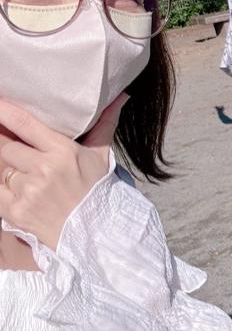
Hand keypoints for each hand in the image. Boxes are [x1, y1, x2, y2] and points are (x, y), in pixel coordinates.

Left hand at [0, 95, 127, 248]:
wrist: (98, 233)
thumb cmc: (99, 191)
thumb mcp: (101, 156)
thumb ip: (104, 125)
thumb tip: (120, 97)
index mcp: (63, 152)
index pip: (23, 124)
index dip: (2, 111)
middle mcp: (43, 169)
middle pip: (4, 146)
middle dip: (4, 144)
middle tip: (11, 144)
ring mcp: (27, 191)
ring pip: (0, 169)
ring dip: (8, 170)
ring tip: (26, 175)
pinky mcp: (14, 211)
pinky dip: (3, 189)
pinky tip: (18, 191)